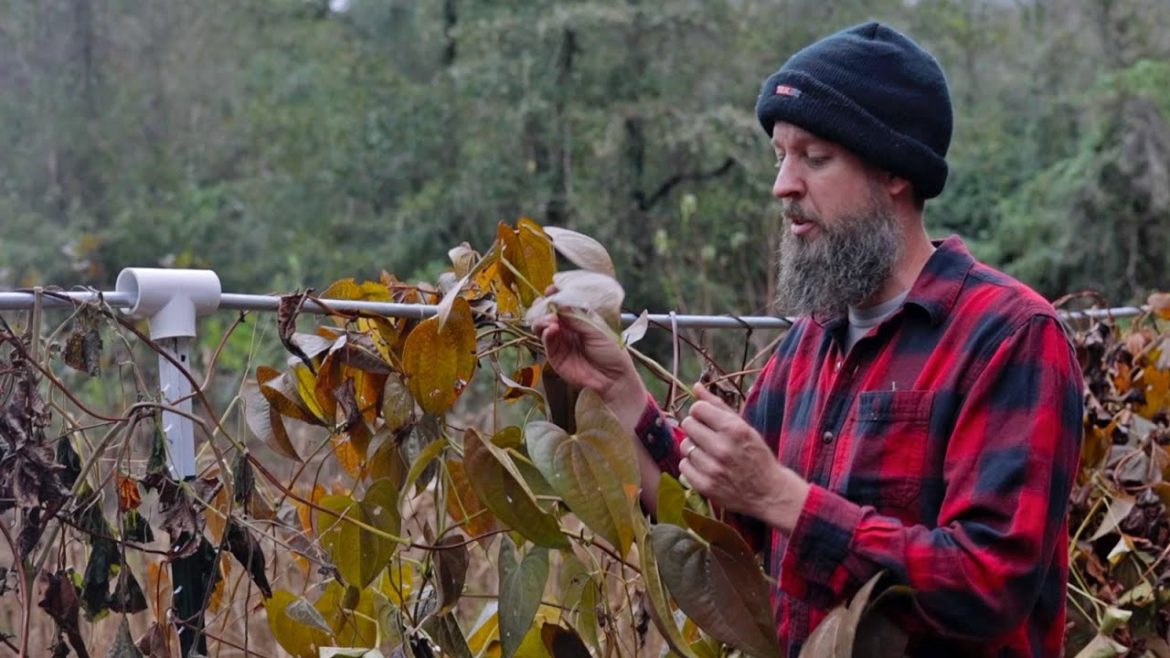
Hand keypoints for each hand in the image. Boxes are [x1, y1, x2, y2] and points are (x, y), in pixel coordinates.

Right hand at [532, 300, 645, 420]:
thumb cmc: (611, 351)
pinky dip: (546, 333)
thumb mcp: (597, 328)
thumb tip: (559, 303)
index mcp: (579, 318)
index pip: (563, 303)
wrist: (614, 379)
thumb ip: (577, 316)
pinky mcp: (555, 357)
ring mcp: (560, 342)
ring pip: (542, 326)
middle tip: (547, 304)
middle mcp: (567, 328)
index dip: (555, 295)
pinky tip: (552, 329)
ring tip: (551, 321)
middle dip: (544, 307)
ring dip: (543, 320)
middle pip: (548, 313)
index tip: (551, 289)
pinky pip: (546, 342)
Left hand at [679, 383, 808, 533]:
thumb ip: (718, 405)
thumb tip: (696, 386)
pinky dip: (692, 465)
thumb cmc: (756, 454)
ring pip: (684, 446)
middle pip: (687, 425)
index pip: (697, 408)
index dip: (701, 412)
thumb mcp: (743, 426)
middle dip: (696, 428)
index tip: (708, 420)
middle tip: (709, 437)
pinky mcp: (706, 486)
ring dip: (694, 447)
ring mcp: (713, 469)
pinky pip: (683, 466)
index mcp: (734, 429)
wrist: (769, 492)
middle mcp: (722, 448)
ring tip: (709, 453)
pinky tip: (706, 467)